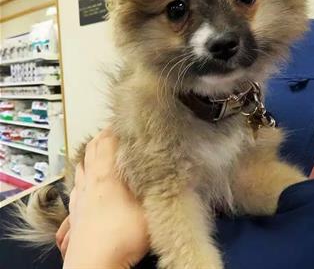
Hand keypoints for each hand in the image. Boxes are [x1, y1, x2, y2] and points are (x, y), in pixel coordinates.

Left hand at [56, 128, 148, 268]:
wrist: (94, 263)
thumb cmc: (122, 235)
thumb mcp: (152, 209)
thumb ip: (162, 188)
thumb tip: (175, 172)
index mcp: (107, 174)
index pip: (108, 141)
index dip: (115, 128)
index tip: (124, 121)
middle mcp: (91, 179)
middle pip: (92, 148)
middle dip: (102, 136)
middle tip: (113, 131)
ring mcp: (80, 194)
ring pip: (82, 164)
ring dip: (90, 153)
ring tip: (99, 148)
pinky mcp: (75, 210)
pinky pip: (76, 183)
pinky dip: (81, 173)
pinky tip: (85, 178)